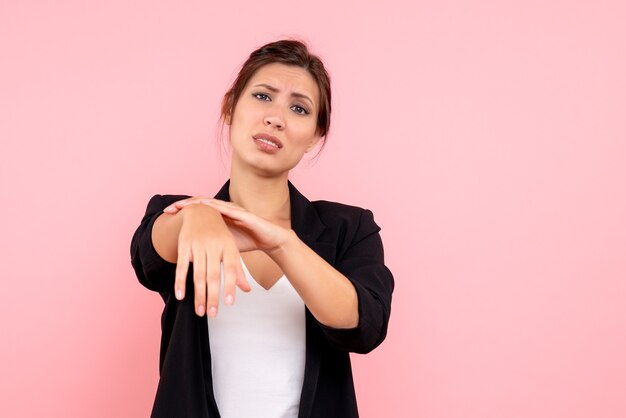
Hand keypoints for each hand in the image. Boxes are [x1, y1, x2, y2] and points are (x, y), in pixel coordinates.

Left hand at [165, 198, 291, 253]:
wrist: (269, 239)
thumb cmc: (248, 241)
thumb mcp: (223, 245)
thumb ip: (210, 246)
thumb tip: (192, 256)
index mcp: (218, 216)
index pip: (197, 210)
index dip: (182, 210)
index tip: (168, 213)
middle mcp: (224, 210)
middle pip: (199, 204)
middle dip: (183, 205)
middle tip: (168, 208)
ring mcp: (233, 210)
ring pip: (210, 203)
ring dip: (194, 203)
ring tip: (180, 204)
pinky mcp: (242, 213)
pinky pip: (226, 207)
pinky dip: (213, 206)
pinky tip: (203, 206)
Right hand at [168, 201, 250, 316]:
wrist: (201, 211)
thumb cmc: (219, 234)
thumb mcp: (231, 249)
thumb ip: (237, 270)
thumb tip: (246, 290)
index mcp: (228, 246)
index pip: (231, 270)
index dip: (230, 287)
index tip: (229, 304)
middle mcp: (213, 245)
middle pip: (213, 275)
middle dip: (212, 296)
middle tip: (212, 314)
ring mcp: (198, 245)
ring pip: (198, 274)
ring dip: (198, 295)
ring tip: (200, 311)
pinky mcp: (184, 244)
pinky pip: (181, 266)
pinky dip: (180, 282)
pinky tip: (180, 296)